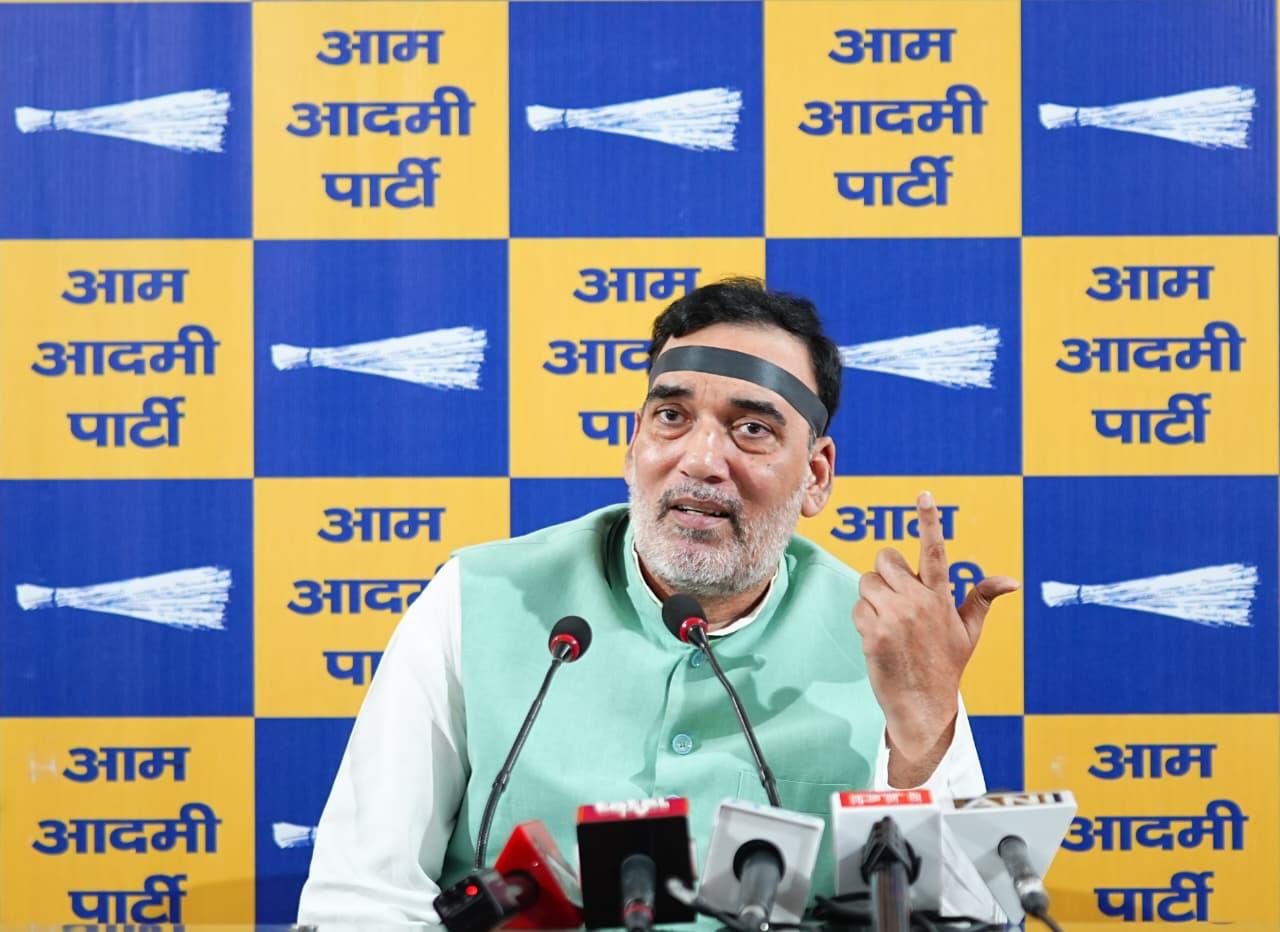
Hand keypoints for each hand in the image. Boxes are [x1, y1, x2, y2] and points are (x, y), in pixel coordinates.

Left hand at [853, 490, 1018, 785]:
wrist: (923, 706)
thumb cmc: (945, 666)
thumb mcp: (969, 632)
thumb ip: (982, 599)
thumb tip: (1012, 580)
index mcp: (941, 597)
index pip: (936, 551)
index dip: (930, 520)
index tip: (925, 494)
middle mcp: (919, 601)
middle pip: (886, 559)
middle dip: (886, 574)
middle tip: (896, 599)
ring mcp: (895, 616)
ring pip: (868, 582)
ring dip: (873, 599)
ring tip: (889, 623)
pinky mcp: (874, 632)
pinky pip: (858, 608)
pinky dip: (864, 620)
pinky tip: (878, 639)